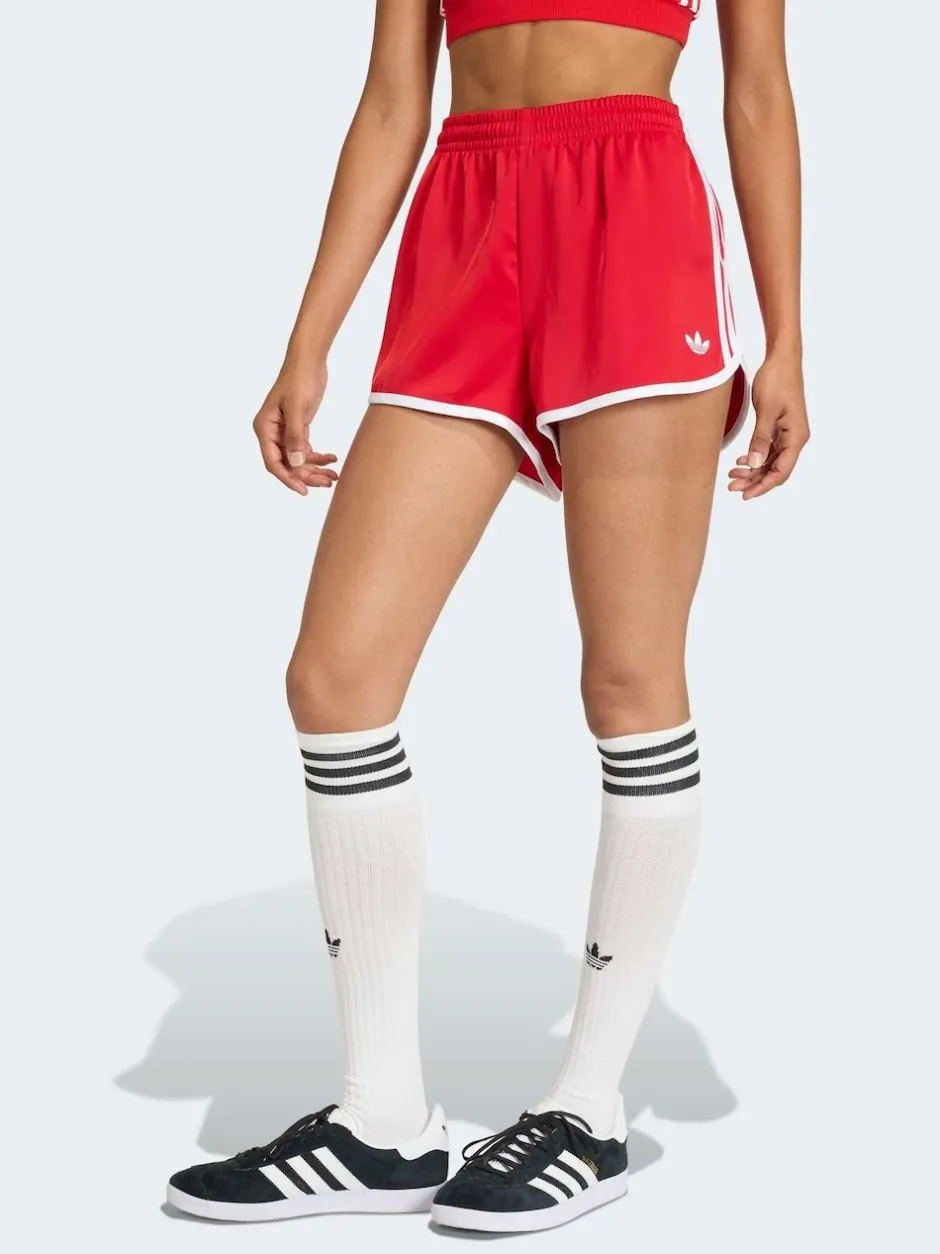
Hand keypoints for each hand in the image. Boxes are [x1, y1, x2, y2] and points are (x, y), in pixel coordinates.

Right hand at [252, 357, 337, 495]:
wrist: (309, 360)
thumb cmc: (299, 379)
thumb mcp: (297, 408)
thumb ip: (295, 436)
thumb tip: (295, 463)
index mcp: (264, 428)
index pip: (273, 462)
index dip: (287, 478)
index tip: (303, 490)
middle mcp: (272, 432)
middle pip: (287, 464)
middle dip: (306, 475)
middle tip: (326, 483)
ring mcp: (285, 431)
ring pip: (298, 459)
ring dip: (315, 469)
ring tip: (333, 477)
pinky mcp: (298, 427)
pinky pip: (306, 449)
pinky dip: (319, 457)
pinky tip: (333, 460)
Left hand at [728, 353, 809, 499]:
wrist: (782, 359)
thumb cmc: (777, 380)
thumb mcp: (766, 410)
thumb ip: (760, 438)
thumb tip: (756, 462)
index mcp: (796, 437)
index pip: (781, 471)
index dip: (763, 486)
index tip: (746, 494)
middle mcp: (795, 438)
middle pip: (775, 470)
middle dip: (754, 480)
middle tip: (732, 485)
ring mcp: (788, 433)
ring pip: (770, 461)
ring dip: (753, 470)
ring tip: (733, 474)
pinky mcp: (780, 427)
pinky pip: (768, 450)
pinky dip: (755, 457)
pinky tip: (742, 461)